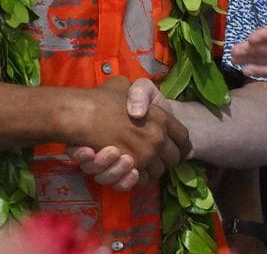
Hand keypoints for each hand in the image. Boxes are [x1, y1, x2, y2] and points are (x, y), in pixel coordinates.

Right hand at [65, 77, 186, 188]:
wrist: (83, 113)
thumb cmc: (107, 97)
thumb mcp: (129, 85)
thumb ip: (141, 92)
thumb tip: (141, 112)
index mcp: (162, 118)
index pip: (183, 137)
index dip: (183, 144)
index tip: (181, 148)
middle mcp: (157, 139)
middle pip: (174, 158)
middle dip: (169, 159)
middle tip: (160, 156)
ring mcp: (145, 155)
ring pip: (158, 171)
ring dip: (154, 169)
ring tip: (144, 162)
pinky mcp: (130, 169)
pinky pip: (143, 180)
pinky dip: (139, 178)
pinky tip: (134, 171)